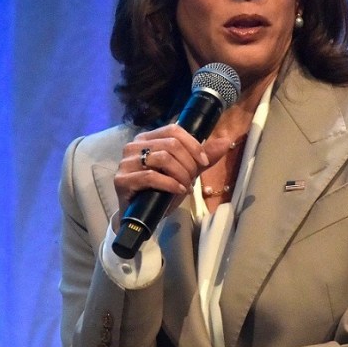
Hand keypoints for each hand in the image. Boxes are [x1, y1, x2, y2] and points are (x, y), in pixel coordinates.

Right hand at [113, 124, 231, 220]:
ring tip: (185, 186)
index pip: (174, 130)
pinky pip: (151, 176)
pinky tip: (178, 190)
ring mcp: (126, 162)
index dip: (193, 144)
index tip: (204, 161)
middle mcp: (134, 146)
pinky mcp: (122, 180)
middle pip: (171, 144)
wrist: (141, 216)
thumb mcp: (186, 171)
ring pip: (163, 158)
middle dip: (188, 163)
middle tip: (192, 179)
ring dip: (181, 174)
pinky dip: (170, 184)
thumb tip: (225, 141)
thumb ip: (204, 157)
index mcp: (148, 138)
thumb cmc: (162, 191)